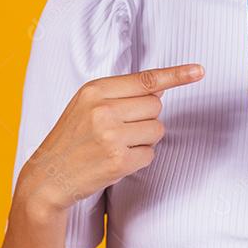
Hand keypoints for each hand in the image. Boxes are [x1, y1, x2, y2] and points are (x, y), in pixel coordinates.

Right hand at [16, 63, 204, 215]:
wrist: (48, 176)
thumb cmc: (71, 138)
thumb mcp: (86, 104)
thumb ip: (119, 93)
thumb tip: (159, 89)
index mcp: (95, 90)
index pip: (146, 79)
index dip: (176, 75)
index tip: (199, 71)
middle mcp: (103, 109)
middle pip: (155, 106)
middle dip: (146, 118)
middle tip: (122, 129)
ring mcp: (111, 135)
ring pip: (157, 130)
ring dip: (145, 139)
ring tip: (118, 145)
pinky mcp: (118, 160)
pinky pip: (150, 154)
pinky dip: (139, 158)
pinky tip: (117, 160)